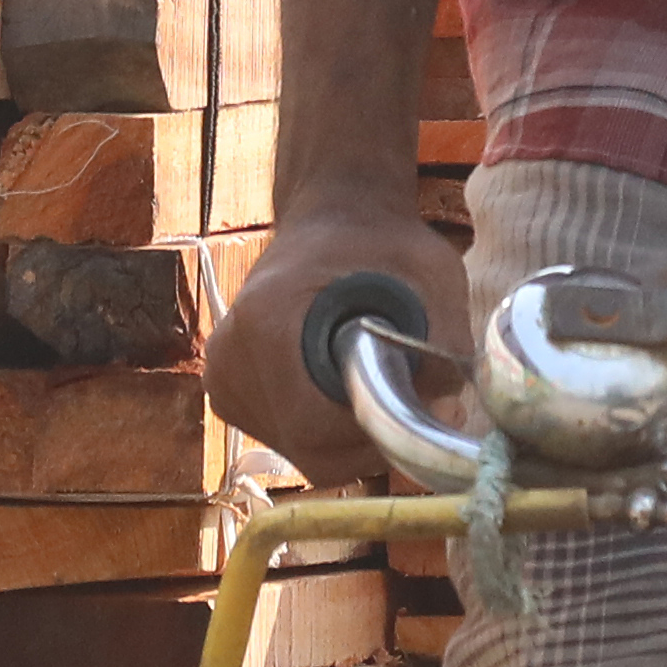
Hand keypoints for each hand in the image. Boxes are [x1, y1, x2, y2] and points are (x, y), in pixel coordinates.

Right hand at [208, 192, 471, 490]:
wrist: (330, 217)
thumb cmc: (382, 244)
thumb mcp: (432, 275)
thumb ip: (446, 344)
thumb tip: (444, 417)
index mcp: (264, 326)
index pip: (314, 428)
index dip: (373, 431)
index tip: (412, 402)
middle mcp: (227, 360)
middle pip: (307, 447)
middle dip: (367, 435)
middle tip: (403, 394)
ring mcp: (220, 381)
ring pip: (299, 449)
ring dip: (346, 432)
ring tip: (368, 375)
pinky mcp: (224, 392)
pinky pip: (286, 436)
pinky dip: (323, 424)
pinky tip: (339, 381)